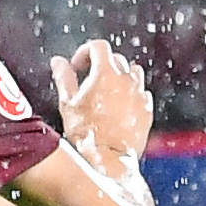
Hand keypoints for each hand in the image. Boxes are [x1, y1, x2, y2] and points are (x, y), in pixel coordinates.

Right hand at [54, 38, 153, 164]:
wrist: (108, 159)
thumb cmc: (86, 133)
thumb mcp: (67, 102)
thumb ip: (64, 77)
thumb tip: (58, 62)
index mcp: (106, 73)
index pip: (98, 46)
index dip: (84, 52)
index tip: (77, 67)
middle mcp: (126, 79)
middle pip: (115, 58)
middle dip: (100, 65)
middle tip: (88, 81)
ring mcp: (139, 94)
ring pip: (133, 73)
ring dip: (120, 76)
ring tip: (106, 92)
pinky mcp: (147, 110)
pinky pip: (142, 93)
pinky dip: (131, 94)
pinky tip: (119, 106)